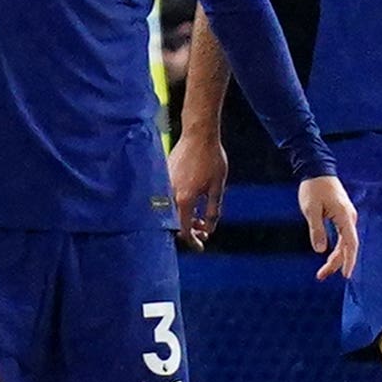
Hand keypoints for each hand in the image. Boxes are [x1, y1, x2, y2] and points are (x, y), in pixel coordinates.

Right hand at [168, 129, 228, 250]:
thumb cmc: (210, 159)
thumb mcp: (218, 187)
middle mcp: (170, 194)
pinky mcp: (163, 178)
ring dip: (185, 218)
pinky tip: (193, 203)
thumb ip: (213, 210)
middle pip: (175, 223)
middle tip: (204, 232)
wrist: (198, 135)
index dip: (193, 241)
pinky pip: (169, 200)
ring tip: (201, 217)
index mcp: (184, 199)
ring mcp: (164, 186)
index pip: (184, 229)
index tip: (201, 246)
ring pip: (171, 211)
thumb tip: (209, 228)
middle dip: (190, 231)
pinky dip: (180, 206)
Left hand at [299, 175, 358, 280]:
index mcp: (344, 217)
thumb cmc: (314, 188)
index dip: (349, 260)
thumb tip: (320, 250)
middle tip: (321, 276)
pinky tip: (329, 257)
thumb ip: (316, 229)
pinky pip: (342, 237)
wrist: (318, 169)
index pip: (350, 243)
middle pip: (347, 246)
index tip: (346, 275)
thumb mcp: (311, 209)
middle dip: (336, 263)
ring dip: (336, 258)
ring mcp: (347, 217)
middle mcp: (350, 218)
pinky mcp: (342, 216)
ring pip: (345, 243)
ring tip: (323, 272)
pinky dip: (337, 248)